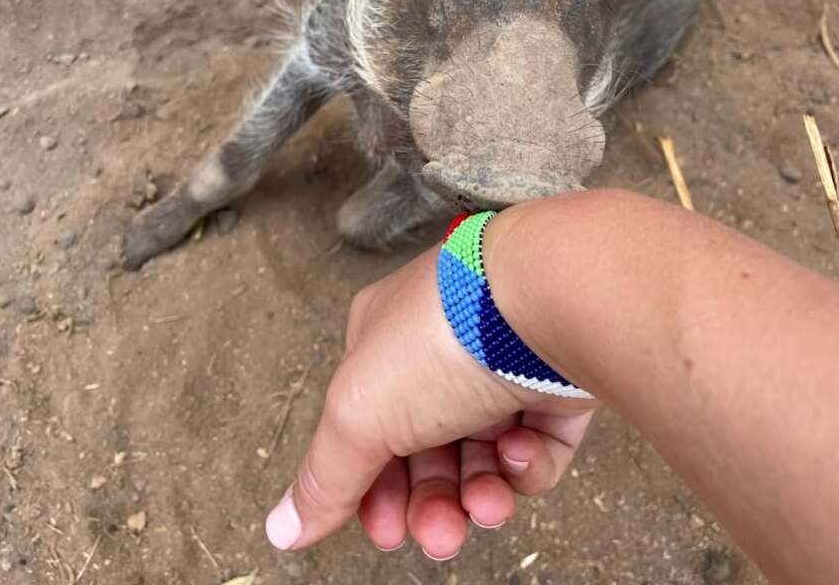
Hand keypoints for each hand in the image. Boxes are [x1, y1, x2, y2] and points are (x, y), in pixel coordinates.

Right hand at [264, 226, 599, 557]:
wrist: (548, 305)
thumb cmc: (448, 334)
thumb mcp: (360, 413)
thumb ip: (324, 475)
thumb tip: (287, 525)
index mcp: (382, 342)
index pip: (365, 425)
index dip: (369, 485)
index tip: (383, 528)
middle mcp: (440, 351)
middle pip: (426, 450)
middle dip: (429, 501)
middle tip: (438, 533)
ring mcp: (500, 366)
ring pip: (482, 455)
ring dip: (479, 493)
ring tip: (485, 506)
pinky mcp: (551, 384)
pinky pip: (534, 444)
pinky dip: (527, 463)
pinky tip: (519, 451)